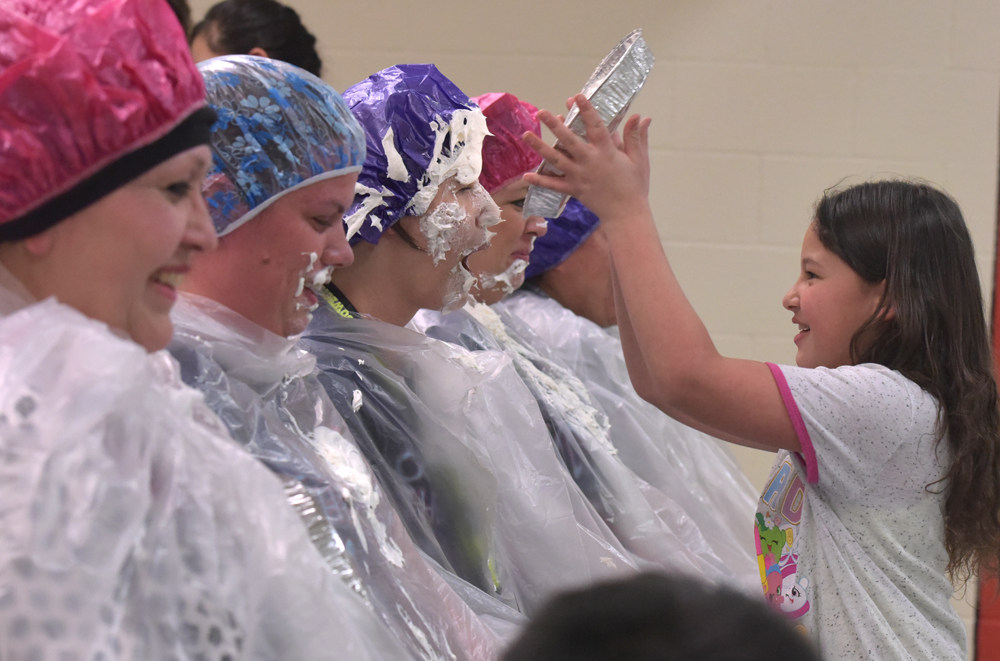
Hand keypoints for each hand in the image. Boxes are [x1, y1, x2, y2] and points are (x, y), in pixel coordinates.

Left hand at [522, 94, 651, 221]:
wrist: (626, 214)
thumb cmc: (635, 186)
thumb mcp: (639, 160)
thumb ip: (636, 137)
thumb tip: (640, 116)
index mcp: (607, 152)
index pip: (595, 126)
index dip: (586, 110)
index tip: (577, 96)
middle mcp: (589, 162)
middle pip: (569, 140)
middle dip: (555, 125)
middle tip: (541, 112)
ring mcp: (579, 176)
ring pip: (556, 159)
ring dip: (540, 147)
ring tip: (526, 135)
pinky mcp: (573, 190)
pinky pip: (554, 185)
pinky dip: (540, 181)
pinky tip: (526, 175)